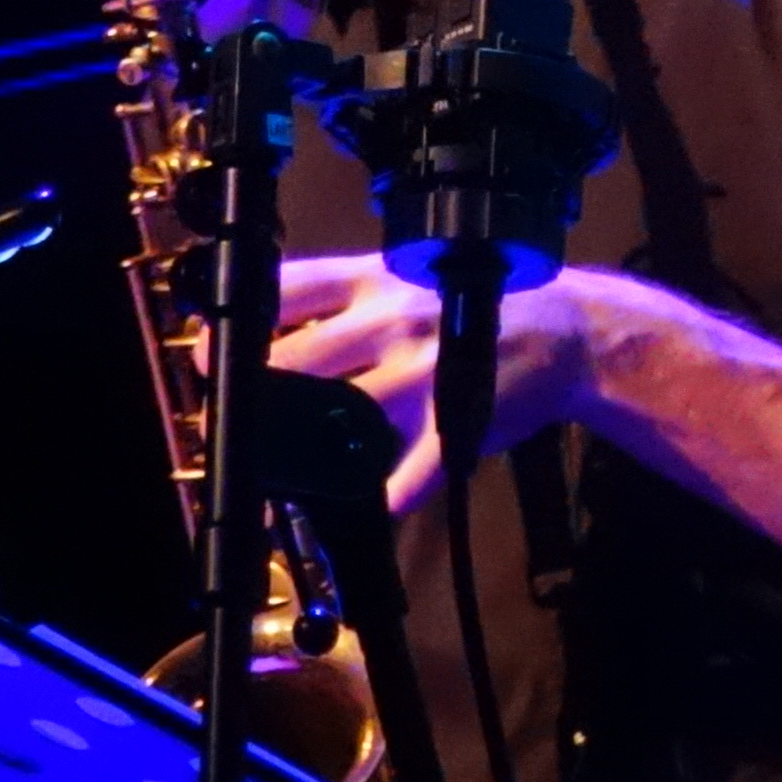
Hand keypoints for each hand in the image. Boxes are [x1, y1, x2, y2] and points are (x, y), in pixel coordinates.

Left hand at [268, 253, 613, 514]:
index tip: (211, 359)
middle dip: (255, 401)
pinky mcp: (451, 427)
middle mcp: (393, 321)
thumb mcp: (410, 276)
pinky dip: (375, 501)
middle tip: (239, 428)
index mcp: (376, 279)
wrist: (570, 329)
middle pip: (296, 361)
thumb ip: (347, 301)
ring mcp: (422, 376)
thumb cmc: (478, 300)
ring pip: (339, 423)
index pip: (286, 291)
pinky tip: (360, 505)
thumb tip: (270, 334)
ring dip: (303, 462)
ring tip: (281, 480)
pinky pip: (399, 480)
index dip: (237, 329)